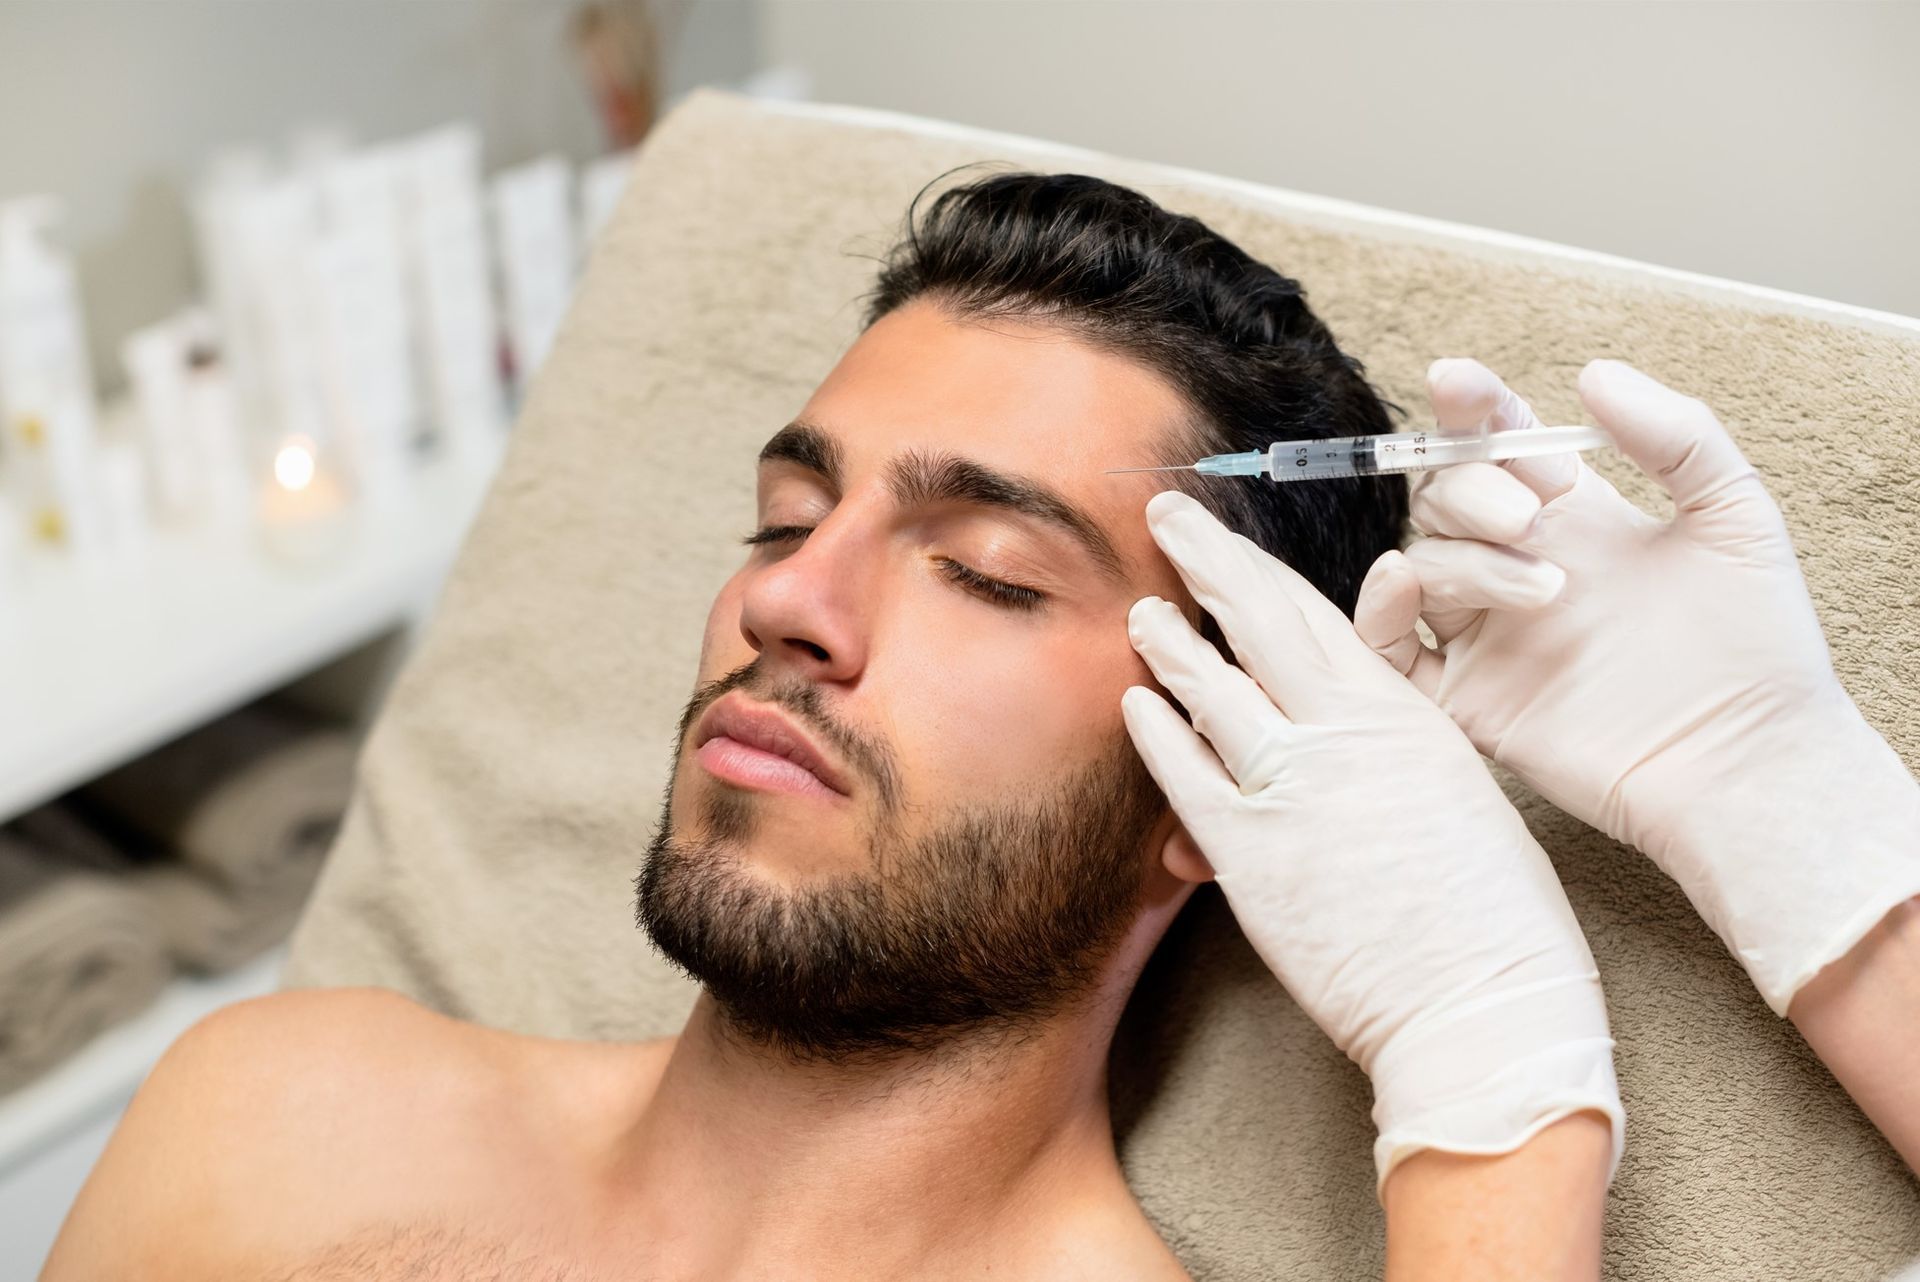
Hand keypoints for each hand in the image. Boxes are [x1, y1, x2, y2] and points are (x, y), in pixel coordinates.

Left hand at [1122, 489, 1622, 1193]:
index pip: (1314, 615)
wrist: (1484, 1009)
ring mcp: (1289, 788)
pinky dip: (1157, 734)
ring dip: (1170, 645)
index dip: (1259, 569)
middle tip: (1166, 516)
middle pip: (1257, 622)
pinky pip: (1186, 775)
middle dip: (1206, 560)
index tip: (1228, 538)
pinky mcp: (1250, 854)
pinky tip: (1135, 706)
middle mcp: (1341, 734)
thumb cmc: (1494, 916)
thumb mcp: (1459, 792)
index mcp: (1402, 713)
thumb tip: (1350, 709)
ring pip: (1212, 689)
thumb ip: (1395, 738)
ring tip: (1142, 612)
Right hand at [1356, 358, 1919, 1013]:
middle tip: (1529, 517)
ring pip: (1422, 564)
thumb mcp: (1736, 514)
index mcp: (1576, 520)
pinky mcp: (1468, 699)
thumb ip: (1676, 433)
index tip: (1460, 384)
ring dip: (1463, 558)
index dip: (1471, 408)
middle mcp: (1520, 568)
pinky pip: (1389, 647)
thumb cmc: (1757, 647)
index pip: (1499, 444)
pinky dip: (1380, 609)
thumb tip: (1591, 373)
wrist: (1748, 761)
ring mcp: (1488, 634)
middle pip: (1446, 497)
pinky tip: (1408, 586)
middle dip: (1471, 489)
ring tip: (1546, 587)